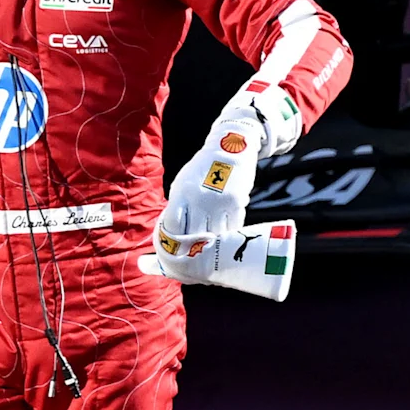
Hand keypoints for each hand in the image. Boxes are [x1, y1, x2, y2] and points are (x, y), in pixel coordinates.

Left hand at [154, 101, 271, 266]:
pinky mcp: (236, 203)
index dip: (173, 242)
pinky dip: (228, 236)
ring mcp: (218, 202)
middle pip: (194, 235)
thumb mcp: (184, 183)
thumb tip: (172, 235)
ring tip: (210, 257)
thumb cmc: (204, 170)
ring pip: (214, 235)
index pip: (173, 226)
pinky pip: (231, 228)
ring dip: (213, 247)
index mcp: (181, 193)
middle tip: (194, 262)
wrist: (231, 147)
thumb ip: (179, 207)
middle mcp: (198, 198)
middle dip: (193, 251)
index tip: (175, 252)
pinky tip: (225, 241)